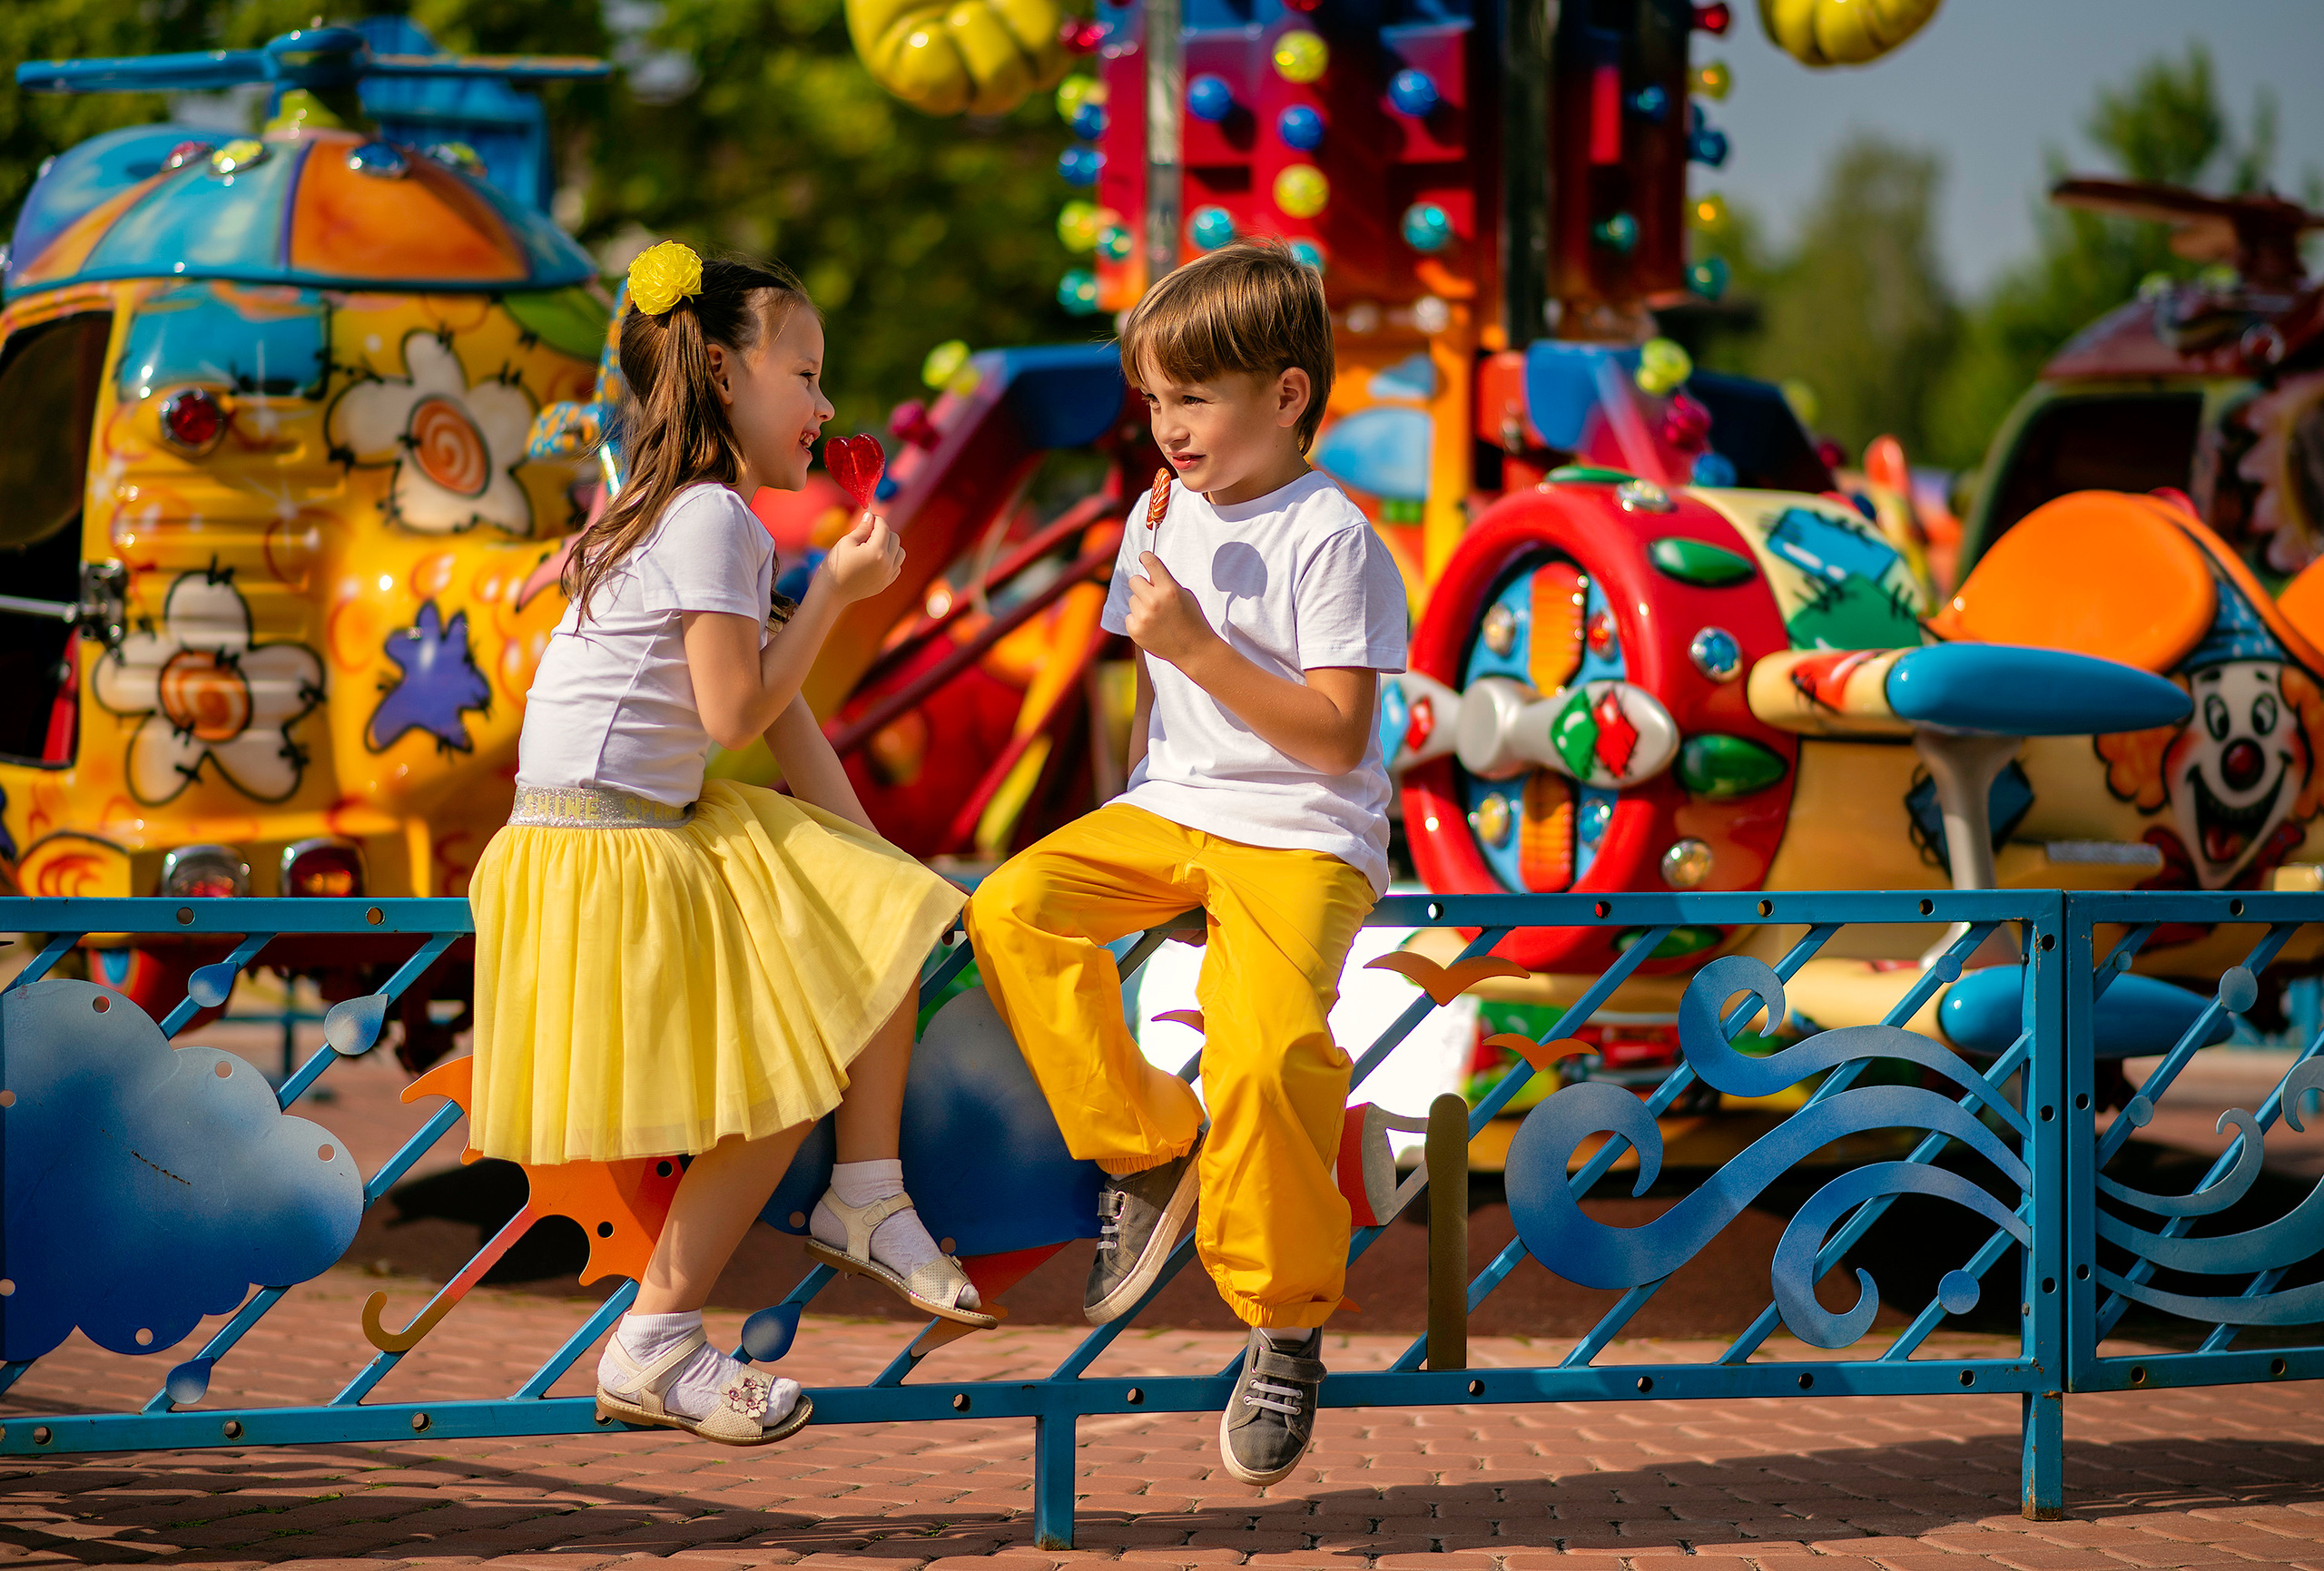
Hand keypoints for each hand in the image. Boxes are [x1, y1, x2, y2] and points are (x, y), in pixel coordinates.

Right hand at [820, 513, 904, 602]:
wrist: (831, 593)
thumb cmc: (836, 565)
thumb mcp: (846, 542)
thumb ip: (862, 528)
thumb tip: (870, 516)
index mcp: (877, 552)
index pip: (884, 528)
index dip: (876, 519)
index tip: (869, 516)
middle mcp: (887, 564)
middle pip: (895, 538)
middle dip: (884, 531)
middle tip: (868, 531)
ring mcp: (888, 575)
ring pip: (900, 552)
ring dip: (890, 545)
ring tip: (873, 545)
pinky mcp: (886, 583)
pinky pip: (896, 566)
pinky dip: (890, 559)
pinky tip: (875, 559)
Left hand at [1124, 552, 1214, 667]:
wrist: (1194, 649)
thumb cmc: (1192, 619)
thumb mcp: (1185, 595)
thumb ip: (1165, 584)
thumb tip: (1147, 576)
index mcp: (1169, 589)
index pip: (1150, 562)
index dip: (1146, 558)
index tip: (1144, 557)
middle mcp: (1154, 601)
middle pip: (1134, 580)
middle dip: (1142, 585)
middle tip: (1152, 594)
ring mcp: (1143, 617)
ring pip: (1132, 599)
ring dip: (1141, 604)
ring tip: (1157, 615)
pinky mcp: (1135, 631)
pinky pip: (1129, 616)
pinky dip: (1138, 620)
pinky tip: (1152, 626)